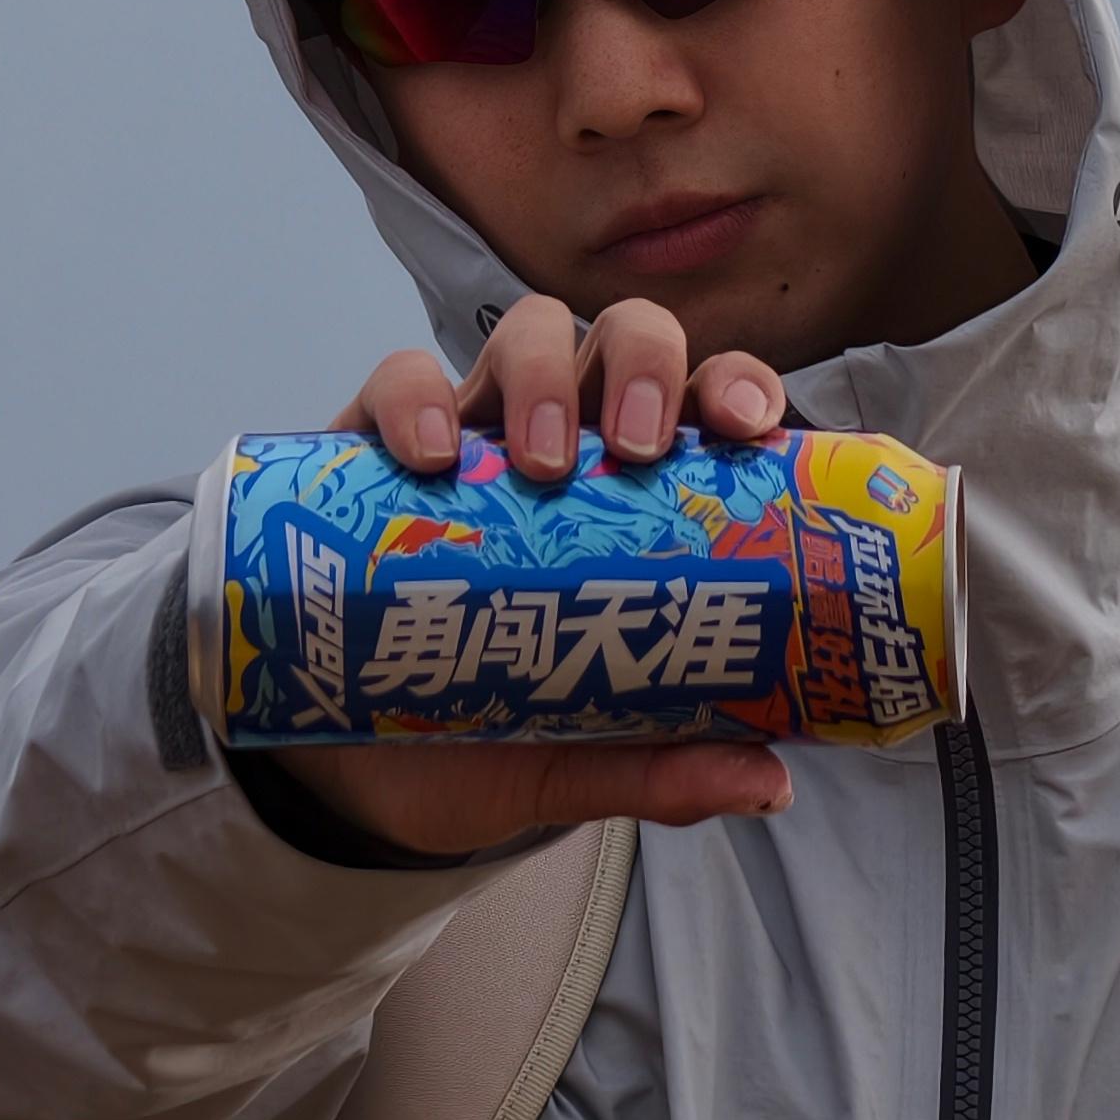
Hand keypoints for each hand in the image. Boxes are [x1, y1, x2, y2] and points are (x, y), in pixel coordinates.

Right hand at [304, 296, 792, 854]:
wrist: (353, 778)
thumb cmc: (484, 740)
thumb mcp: (575, 763)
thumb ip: (662, 769)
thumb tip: (766, 784)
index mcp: (640, 501)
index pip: (708, 408)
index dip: (739, 390)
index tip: (749, 429)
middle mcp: (568, 448)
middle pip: (626, 340)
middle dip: (645, 366)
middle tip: (637, 448)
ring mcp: (476, 439)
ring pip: (527, 335)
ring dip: (543, 374)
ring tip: (539, 461)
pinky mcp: (377, 454)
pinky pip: (396, 381)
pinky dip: (415, 400)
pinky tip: (429, 458)